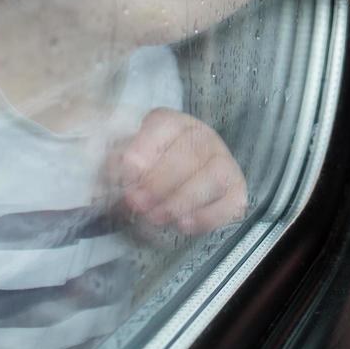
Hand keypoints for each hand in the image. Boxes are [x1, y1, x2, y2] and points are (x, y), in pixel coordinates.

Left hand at [114, 108, 246, 235]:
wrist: (173, 191)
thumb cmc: (144, 175)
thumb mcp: (125, 164)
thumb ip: (117, 167)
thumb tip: (113, 179)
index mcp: (172, 123)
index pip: (164, 125)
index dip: (145, 149)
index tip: (127, 175)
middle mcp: (203, 136)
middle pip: (189, 153)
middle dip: (160, 182)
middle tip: (137, 204)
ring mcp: (224, 162)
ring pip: (212, 177)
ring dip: (181, 200)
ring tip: (156, 217)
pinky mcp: (237, 191)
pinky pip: (229, 202)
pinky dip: (206, 216)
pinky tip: (183, 225)